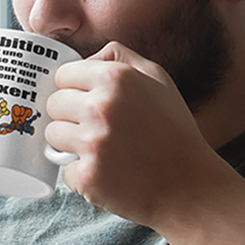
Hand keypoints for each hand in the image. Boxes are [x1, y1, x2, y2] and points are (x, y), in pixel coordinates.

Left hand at [45, 41, 220, 226]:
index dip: (73, 90)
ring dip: (70, 144)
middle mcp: (100, 107)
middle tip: (96, 129)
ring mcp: (92, 144)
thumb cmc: (174, 132)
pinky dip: (80, 174)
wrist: (191, 187)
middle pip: (54, 105)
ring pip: (53, 136)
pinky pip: (64, 170)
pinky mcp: (88, 176)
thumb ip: (120, 58)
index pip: (62, 75)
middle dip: (69, 117)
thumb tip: (85, 59)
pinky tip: (106, 173)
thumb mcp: (158, 79)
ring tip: (101, 151)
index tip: (86, 102)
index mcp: (116, 78)